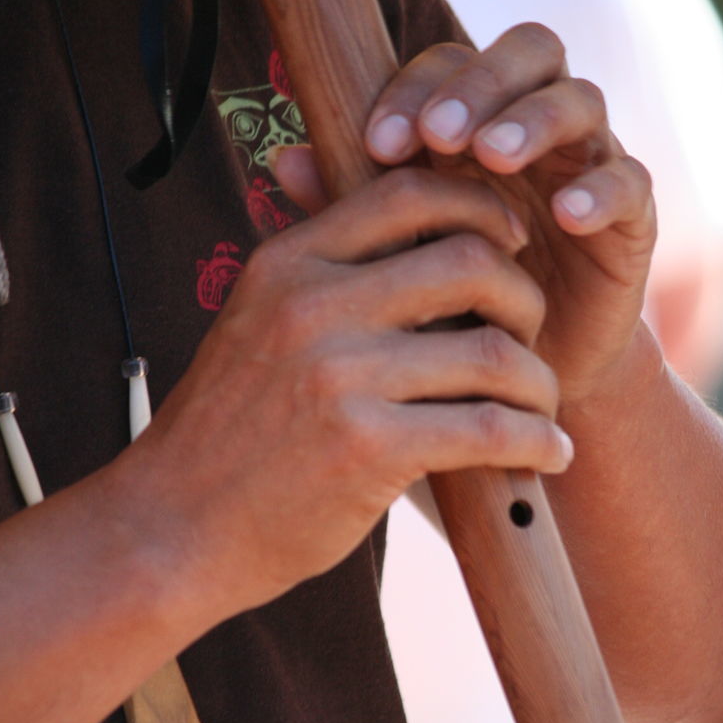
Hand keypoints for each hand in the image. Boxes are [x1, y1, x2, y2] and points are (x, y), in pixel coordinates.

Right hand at [134, 167, 571, 614]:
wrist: (174, 528)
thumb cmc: (225, 432)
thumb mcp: (252, 325)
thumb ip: (313, 274)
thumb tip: (342, 201)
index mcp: (288, 265)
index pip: (408, 195)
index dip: (481, 209)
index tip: (512, 246)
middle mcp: (314, 307)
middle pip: (472, 262)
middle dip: (525, 300)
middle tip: (529, 340)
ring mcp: (341, 377)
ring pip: (492, 352)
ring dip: (538, 383)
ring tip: (541, 409)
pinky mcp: (368, 449)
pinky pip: (488, 430)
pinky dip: (536, 441)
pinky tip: (548, 455)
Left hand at [358, 23, 657, 405]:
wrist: (525, 383)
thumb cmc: (452, 312)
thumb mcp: (397, 264)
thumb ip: (352, 210)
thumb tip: (285, 159)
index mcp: (476, 127)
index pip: (452, 64)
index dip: (417, 88)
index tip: (378, 144)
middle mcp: (535, 132)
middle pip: (530, 53)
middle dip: (481, 84)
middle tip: (440, 135)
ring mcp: (587, 167)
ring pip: (582, 101)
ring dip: (535, 120)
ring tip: (493, 157)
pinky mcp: (630, 221)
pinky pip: (630, 183)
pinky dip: (600, 189)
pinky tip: (564, 215)